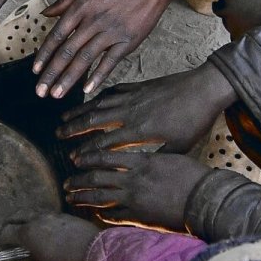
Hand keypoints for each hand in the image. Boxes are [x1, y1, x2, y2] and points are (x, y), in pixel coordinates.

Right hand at [2, 212, 104, 260]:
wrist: (96, 252)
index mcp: (27, 234)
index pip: (5, 232)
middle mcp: (37, 220)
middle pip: (16, 216)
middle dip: (8, 223)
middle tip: (5, 230)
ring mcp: (52, 215)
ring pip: (31, 212)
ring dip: (23, 218)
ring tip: (23, 226)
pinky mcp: (65, 216)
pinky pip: (46, 214)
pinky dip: (38, 219)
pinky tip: (43, 227)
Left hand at [30, 0, 201, 99]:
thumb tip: (46, 13)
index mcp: (82, 5)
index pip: (57, 34)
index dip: (45, 54)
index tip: (35, 70)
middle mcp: (93, 20)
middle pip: (67, 51)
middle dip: (51, 73)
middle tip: (40, 91)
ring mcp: (111, 32)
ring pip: (85, 59)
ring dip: (68, 79)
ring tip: (56, 94)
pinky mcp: (128, 40)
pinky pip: (110, 61)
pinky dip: (98, 76)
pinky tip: (87, 89)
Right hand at [60, 64, 237, 156]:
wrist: (204, 90)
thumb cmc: (193, 122)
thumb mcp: (176, 148)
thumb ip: (153, 159)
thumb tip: (135, 174)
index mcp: (137, 131)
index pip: (103, 144)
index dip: (86, 152)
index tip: (73, 159)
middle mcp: (129, 113)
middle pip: (93, 121)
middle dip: (73, 129)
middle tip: (57, 136)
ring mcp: (132, 97)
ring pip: (99, 104)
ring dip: (79, 111)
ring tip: (64, 118)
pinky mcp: (139, 86)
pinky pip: (113, 91)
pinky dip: (99, 95)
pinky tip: (92, 98)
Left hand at [65, 145, 211, 227]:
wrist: (206, 199)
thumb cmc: (194, 177)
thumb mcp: (172, 158)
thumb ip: (153, 158)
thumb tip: (142, 157)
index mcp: (142, 161)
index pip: (107, 157)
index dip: (89, 157)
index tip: (77, 158)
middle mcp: (134, 179)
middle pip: (97, 177)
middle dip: (79, 180)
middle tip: (67, 182)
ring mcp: (135, 199)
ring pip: (100, 197)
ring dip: (83, 197)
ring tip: (71, 198)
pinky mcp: (139, 217)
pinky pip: (114, 216)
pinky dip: (102, 214)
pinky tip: (95, 214)